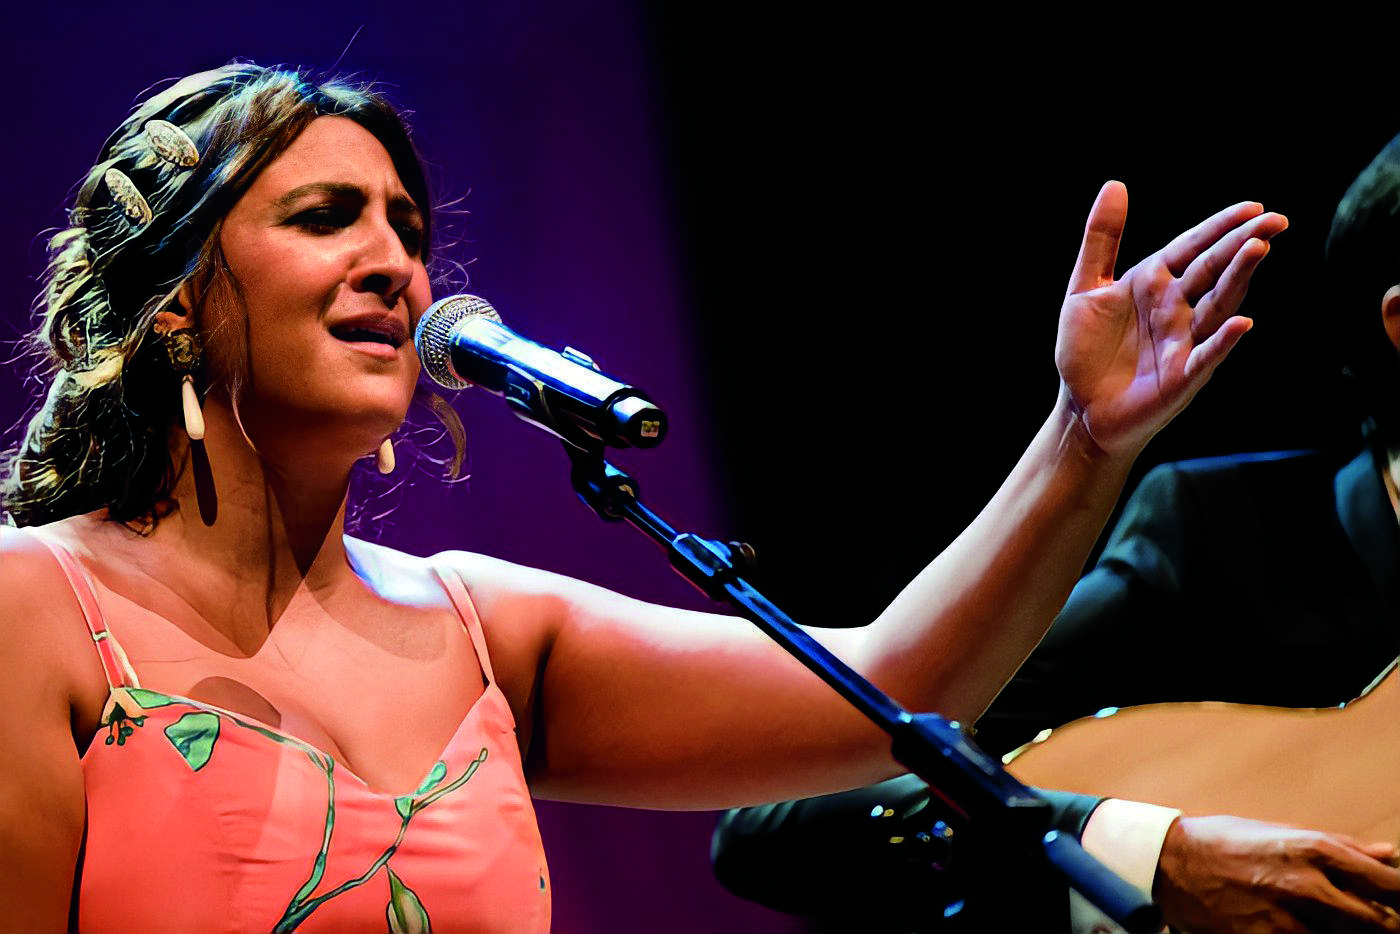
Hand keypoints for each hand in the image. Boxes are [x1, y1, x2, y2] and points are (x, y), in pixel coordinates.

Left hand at [1055, 182, 1286, 456]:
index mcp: (1155, 282)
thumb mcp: (1085, 287)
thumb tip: (1115, 185)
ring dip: (1237, 279)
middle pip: (1214, 270)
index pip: (1194, 247)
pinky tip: (1240, 324)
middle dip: (1242, 244)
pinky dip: (1222, 340)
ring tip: (1259, 249)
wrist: (1080, 408)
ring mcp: (1184, 341)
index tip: (1254, 207)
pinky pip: (1206, 355)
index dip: (1221, 227)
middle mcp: (1176, 308)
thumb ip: (1102, 239)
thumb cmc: (1086, 350)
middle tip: (1275, 220)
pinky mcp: (1182, 375)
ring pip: (1217, 304)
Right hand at [1155, 815, 1399, 933]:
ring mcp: (1285, 919)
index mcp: (1313, 851)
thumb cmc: (1226, 843)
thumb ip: (1339, 846)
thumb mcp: (1281, 832)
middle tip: (1383, 926)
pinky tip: (1308, 932)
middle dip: (1387, 927)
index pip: (1387, 883)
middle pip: (1378, 924)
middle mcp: (1305, 885)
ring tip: (1335, 926)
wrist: (1170, 863)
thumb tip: (1389, 855)